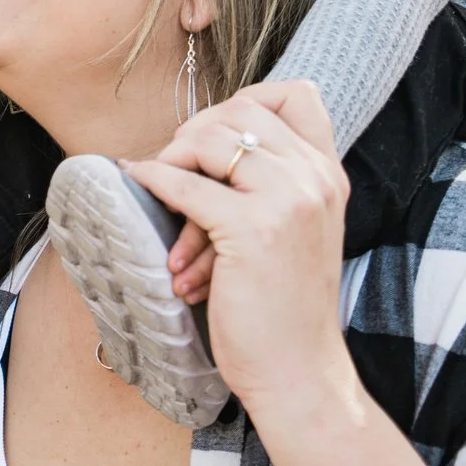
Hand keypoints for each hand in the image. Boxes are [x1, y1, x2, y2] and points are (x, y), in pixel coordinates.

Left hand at [124, 81, 355, 422]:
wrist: (299, 371)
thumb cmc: (283, 306)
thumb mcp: (294, 231)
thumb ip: (270, 185)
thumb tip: (198, 143)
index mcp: (328, 175)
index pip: (297, 94)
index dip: (246, 100)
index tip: (213, 135)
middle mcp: (315, 178)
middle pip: (242, 109)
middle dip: (197, 131)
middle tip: (175, 168)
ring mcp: (289, 200)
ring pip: (211, 140)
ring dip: (174, 161)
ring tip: (167, 200)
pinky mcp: (253, 229)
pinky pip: (184, 184)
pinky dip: (153, 180)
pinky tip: (138, 184)